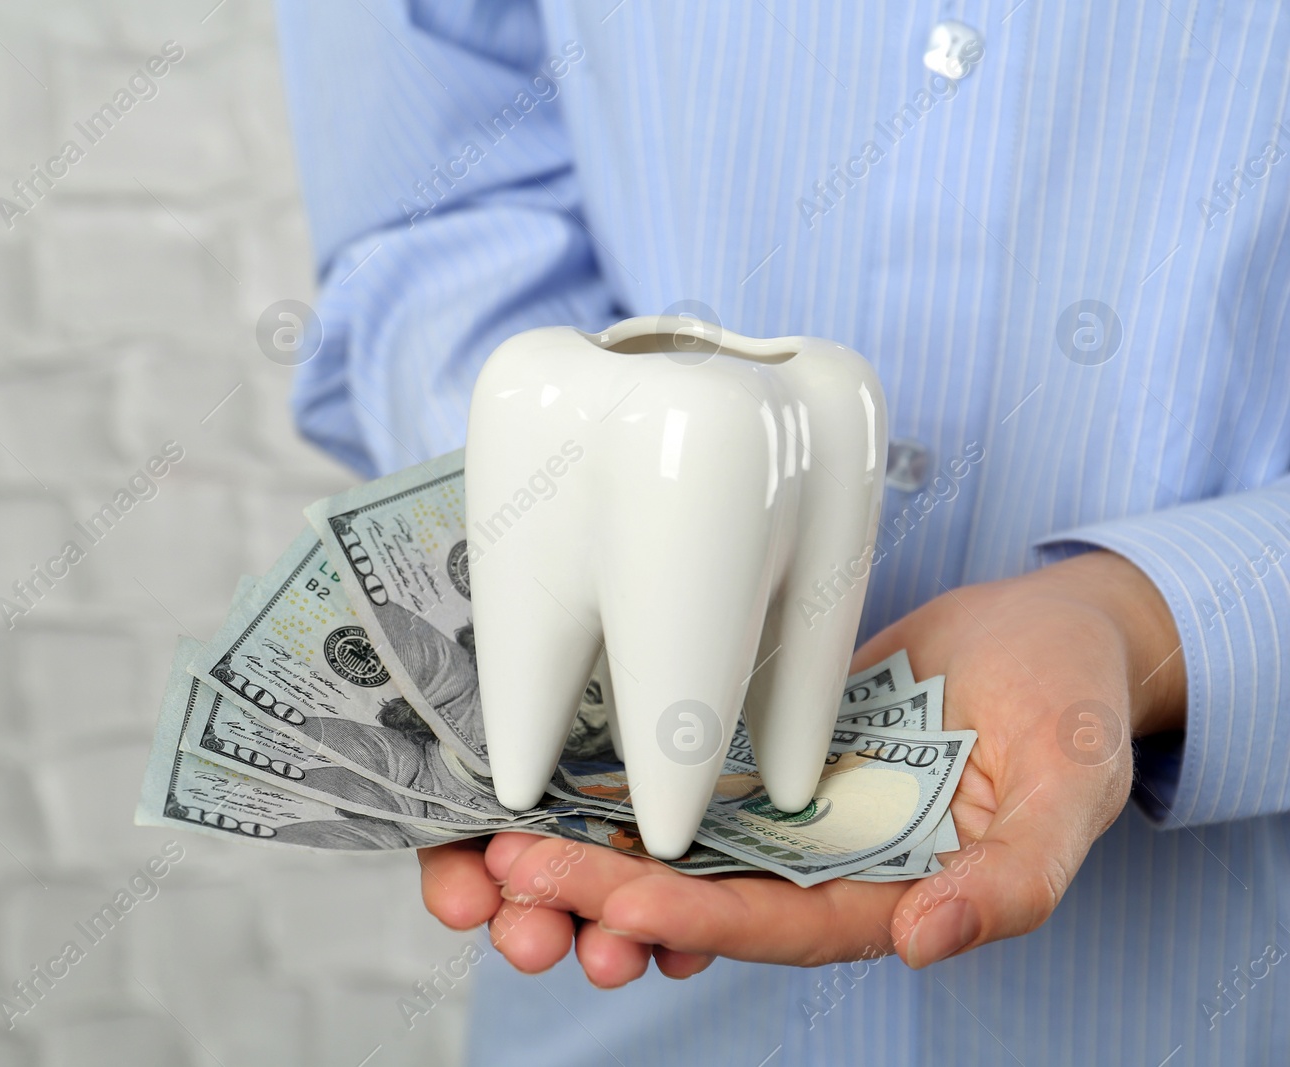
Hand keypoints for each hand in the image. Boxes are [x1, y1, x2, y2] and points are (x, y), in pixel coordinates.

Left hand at [417, 549, 1185, 984]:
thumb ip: (1015, 877)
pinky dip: (629, 786)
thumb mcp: (1070, 791)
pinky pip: (691, 777)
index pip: (775, 923)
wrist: (1051, 633)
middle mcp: (826, 862)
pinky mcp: (772, 751)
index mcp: (892, 893)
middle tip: (510, 875)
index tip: (613, 908)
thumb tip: (930, 939)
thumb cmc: (1075, 712)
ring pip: (681, 844)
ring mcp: (795, 808)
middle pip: (702, 892)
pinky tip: (562, 783)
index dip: (693, 921)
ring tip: (506, 841)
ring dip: (597, 848)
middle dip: (606, 892)